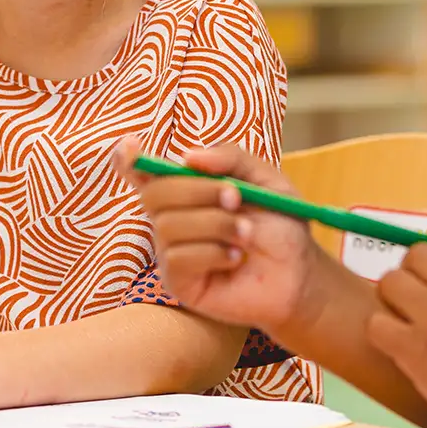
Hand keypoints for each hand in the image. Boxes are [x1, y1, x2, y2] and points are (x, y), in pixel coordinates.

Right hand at [115, 138, 323, 334]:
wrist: (298, 274)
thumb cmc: (281, 227)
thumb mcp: (266, 181)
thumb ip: (232, 159)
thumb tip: (188, 157)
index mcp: (188, 190)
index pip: (143, 174)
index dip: (128, 160)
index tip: (129, 146)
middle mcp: (172, 218)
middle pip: (154, 194)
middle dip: (197, 191)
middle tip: (236, 198)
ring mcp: (171, 251)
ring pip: (169, 225)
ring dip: (215, 225)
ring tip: (246, 234)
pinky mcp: (178, 281)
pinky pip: (178, 258)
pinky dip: (213, 253)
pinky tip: (235, 259)